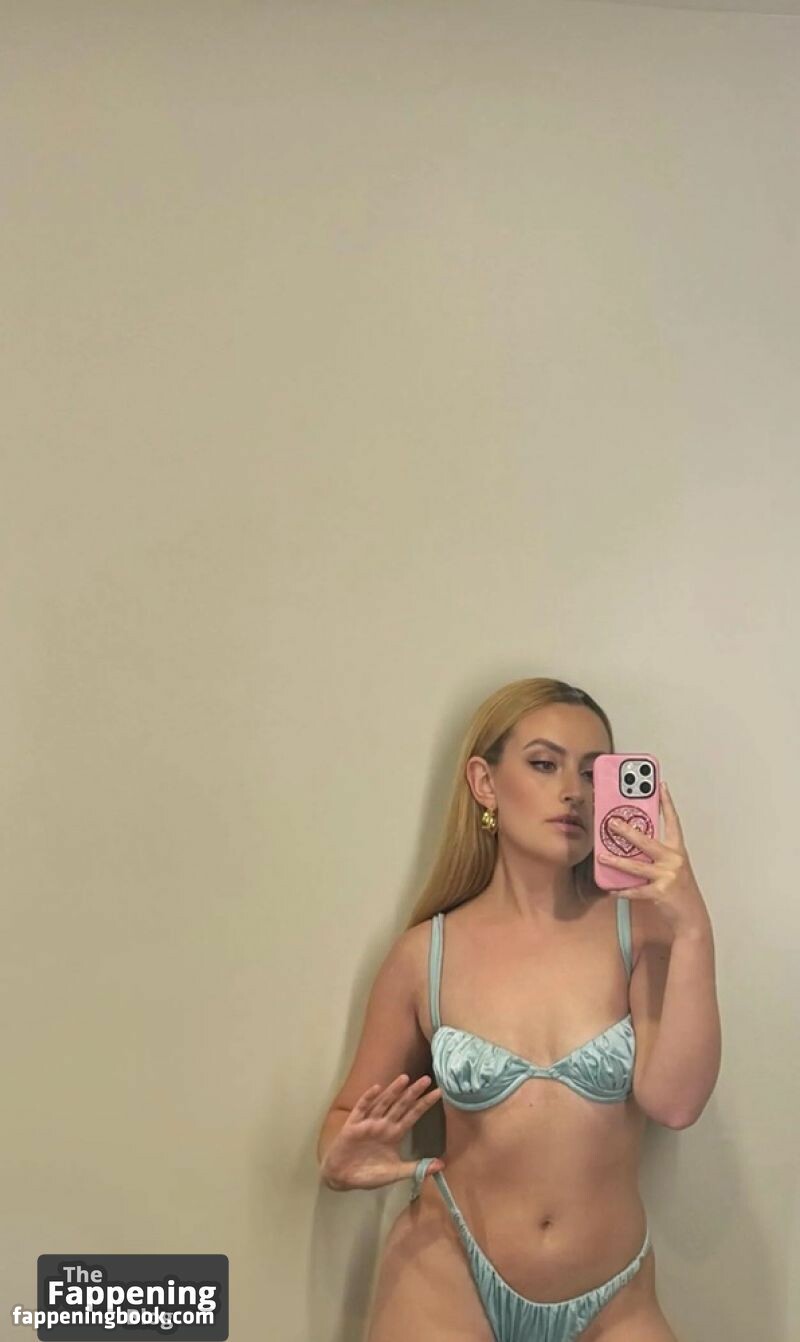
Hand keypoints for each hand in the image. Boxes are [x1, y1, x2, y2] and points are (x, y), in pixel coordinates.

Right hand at [320, 1073, 444, 1191]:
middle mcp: (383, 1125)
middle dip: (413, 1093)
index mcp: (394, 1134)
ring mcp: (368, 1123)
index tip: (438, 1092)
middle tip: (426, 1079)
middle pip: (401, 1105)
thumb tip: (441, 1166)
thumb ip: (416, 1169)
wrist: (343, 1178)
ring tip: (405, 1078)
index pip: (412, 1115)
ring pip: (383, 1104)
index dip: (424, 1104)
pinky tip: (377, 1088)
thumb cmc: (369, 1174)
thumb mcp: (395, 1173)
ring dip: (393, 1091)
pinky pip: (361, 1109)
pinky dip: (368, 1098)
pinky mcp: (353, 1125)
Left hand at [596, 781, 710, 937]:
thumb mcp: (672, 866)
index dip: (667, 802)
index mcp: (678, 850)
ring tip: (602, 855)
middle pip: (647, 840)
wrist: (691, 916)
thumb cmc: (680, 889)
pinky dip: (622, 890)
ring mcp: (668, 876)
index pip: (673, 821)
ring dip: (616, 861)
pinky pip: (636, 890)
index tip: (660, 786)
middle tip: (611, 821)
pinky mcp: (661, 892)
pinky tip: (611, 889)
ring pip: (637, 865)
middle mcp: (674, 859)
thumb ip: (656, 853)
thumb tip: (631, 842)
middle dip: (627, 830)